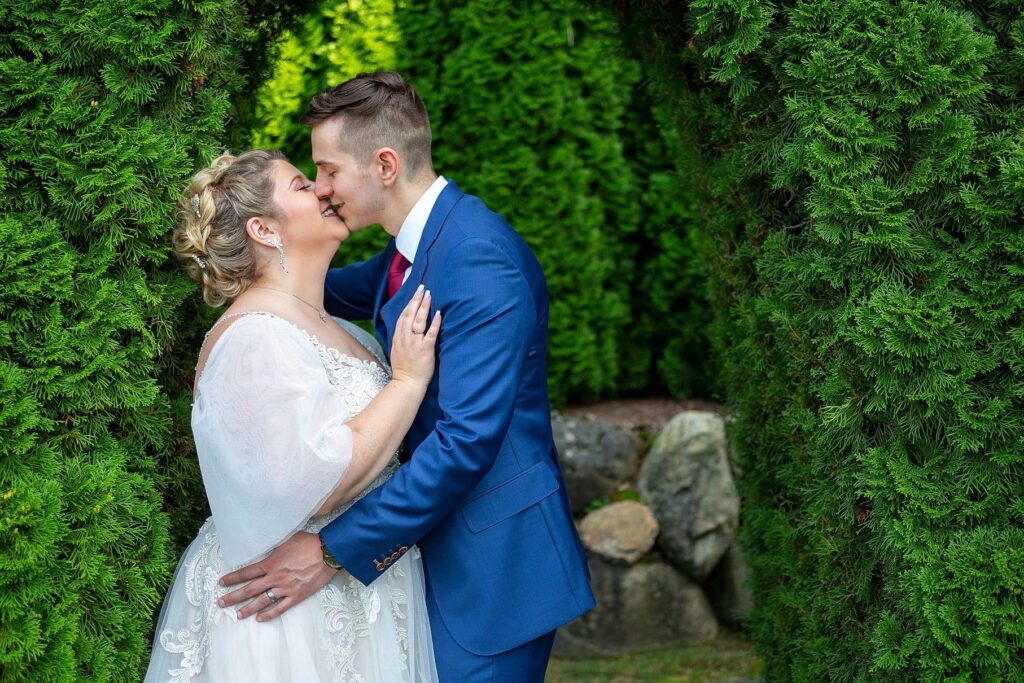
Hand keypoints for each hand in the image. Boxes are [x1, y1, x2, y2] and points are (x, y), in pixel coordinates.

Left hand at [218, 531, 335, 621]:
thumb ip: (273, 547)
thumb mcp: (286, 539)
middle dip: (233, 597)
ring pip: (262, 601)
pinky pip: (280, 608)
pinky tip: (260, 618)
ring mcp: (285, 588)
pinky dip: (269, 614)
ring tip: (237, 615)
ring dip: (247, 609)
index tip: (221, 583)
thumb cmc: (308, 543)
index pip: (246, 573)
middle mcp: (275, 578)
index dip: (232, 578)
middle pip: (249, 589)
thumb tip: (264, 546)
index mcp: (271, 563)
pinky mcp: (296, 595)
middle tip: (221, 603)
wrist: (327, 553)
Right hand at [389, 284, 440, 385]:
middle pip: (409, 315)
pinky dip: (434, 323)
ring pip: (417, 322)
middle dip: (416, 300)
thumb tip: (407, 326)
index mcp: (398, 338)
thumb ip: (402, 337)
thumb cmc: (405, 368)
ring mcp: (414, 344)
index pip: (402, 316)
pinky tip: (438, 314)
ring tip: (429, 295)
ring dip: (423, 307)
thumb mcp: (398, 349)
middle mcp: (405, 338)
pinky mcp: (424, 350)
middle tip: (423, 288)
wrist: (407, 383)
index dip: (409, 303)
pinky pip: (429, 335)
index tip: (415, 293)